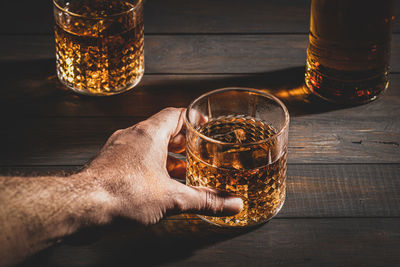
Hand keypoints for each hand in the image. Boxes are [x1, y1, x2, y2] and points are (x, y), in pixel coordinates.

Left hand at [84, 107, 242, 224]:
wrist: (82, 207)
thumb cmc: (121, 194)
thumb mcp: (173, 199)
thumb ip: (206, 201)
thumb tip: (232, 204)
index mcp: (149, 134)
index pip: (176, 113)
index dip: (193, 118)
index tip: (205, 125)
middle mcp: (132, 136)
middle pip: (163, 129)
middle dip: (183, 141)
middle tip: (198, 151)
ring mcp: (118, 149)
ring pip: (148, 145)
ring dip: (166, 155)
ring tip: (182, 169)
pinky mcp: (109, 164)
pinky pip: (134, 158)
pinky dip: (150, 166)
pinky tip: (157, 183)